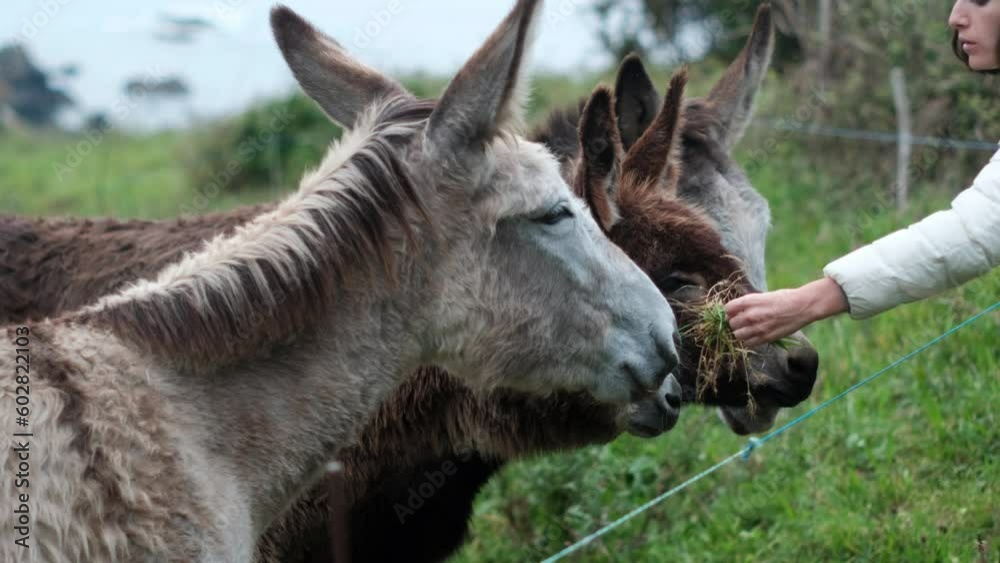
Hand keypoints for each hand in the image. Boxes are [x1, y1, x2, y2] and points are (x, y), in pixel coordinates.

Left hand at [725, 277, 847, 346]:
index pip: (728, 309)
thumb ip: (749, 303)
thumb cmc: (784, 298)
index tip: (734, 312)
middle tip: (741, 322)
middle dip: (734, 323)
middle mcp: (751, 314)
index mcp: (750, 301)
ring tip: (747, 329)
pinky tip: (754, 335)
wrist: (802, 306)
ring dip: (740, 333)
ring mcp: (758, 327)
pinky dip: (748, 341)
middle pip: (731, 323)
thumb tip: (736, 310)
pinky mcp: (766, 337)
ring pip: (737, 335)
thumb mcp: (763, 296)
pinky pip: (748, 343)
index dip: (729, 311)